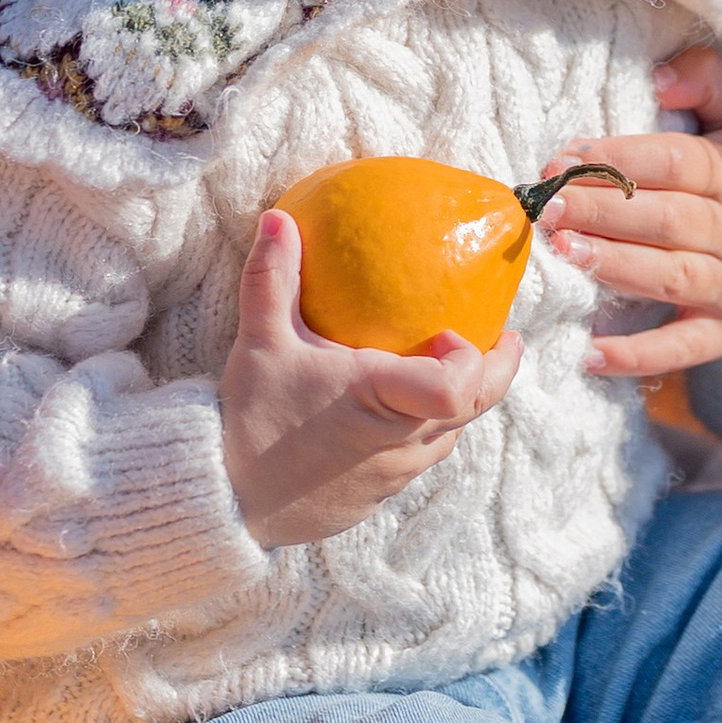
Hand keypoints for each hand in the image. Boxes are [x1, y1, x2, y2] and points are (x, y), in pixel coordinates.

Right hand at [221, 208, 520, 549]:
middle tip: (498, 338)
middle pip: (477, 408)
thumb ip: (273, 278)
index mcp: (384, 400)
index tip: (455, 332)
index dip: (475, 357)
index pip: (460, 385)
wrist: (223, 504)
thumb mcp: (260, 343)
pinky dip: (420, 431)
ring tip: (442, 368)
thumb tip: (278, 218)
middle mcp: (402, 443)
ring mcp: (395, 475)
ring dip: (455, 404)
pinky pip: (416, 460)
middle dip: (495, 369)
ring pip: (448, 436)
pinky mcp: (378, 498)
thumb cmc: (249, 422)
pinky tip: (392, 412)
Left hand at [544, 44, 721, 379]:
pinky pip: (681, 348)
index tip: (567, 155)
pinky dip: (637, 356)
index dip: (619, 157)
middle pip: (663, 219)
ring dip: (614, 266)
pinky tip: (589, 354)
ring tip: (563, 252)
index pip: (672, 161)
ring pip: (669, 277)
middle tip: (548, 204)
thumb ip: (710, 79)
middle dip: (601, 211)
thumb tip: (657, 75)